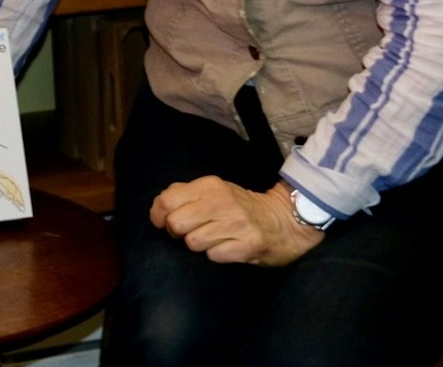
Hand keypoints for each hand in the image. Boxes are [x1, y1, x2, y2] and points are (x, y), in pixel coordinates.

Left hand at [149, 176, 324, 267]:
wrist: (284, 221)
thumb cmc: (240, 207)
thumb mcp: (213, 190)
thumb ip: (185, 193)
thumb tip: (159, 206)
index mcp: (210, 185)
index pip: (167, 200)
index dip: (159, 216)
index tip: (165, 222)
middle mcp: (222, 202)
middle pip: (176, 224)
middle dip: (177, 233)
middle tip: (190, 232)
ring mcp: (236, 224)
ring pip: (192, 242)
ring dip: (198, 245)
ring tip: (212, 239)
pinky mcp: (247, 246)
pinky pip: (213, 256)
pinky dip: (216, 255)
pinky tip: (227, 247)